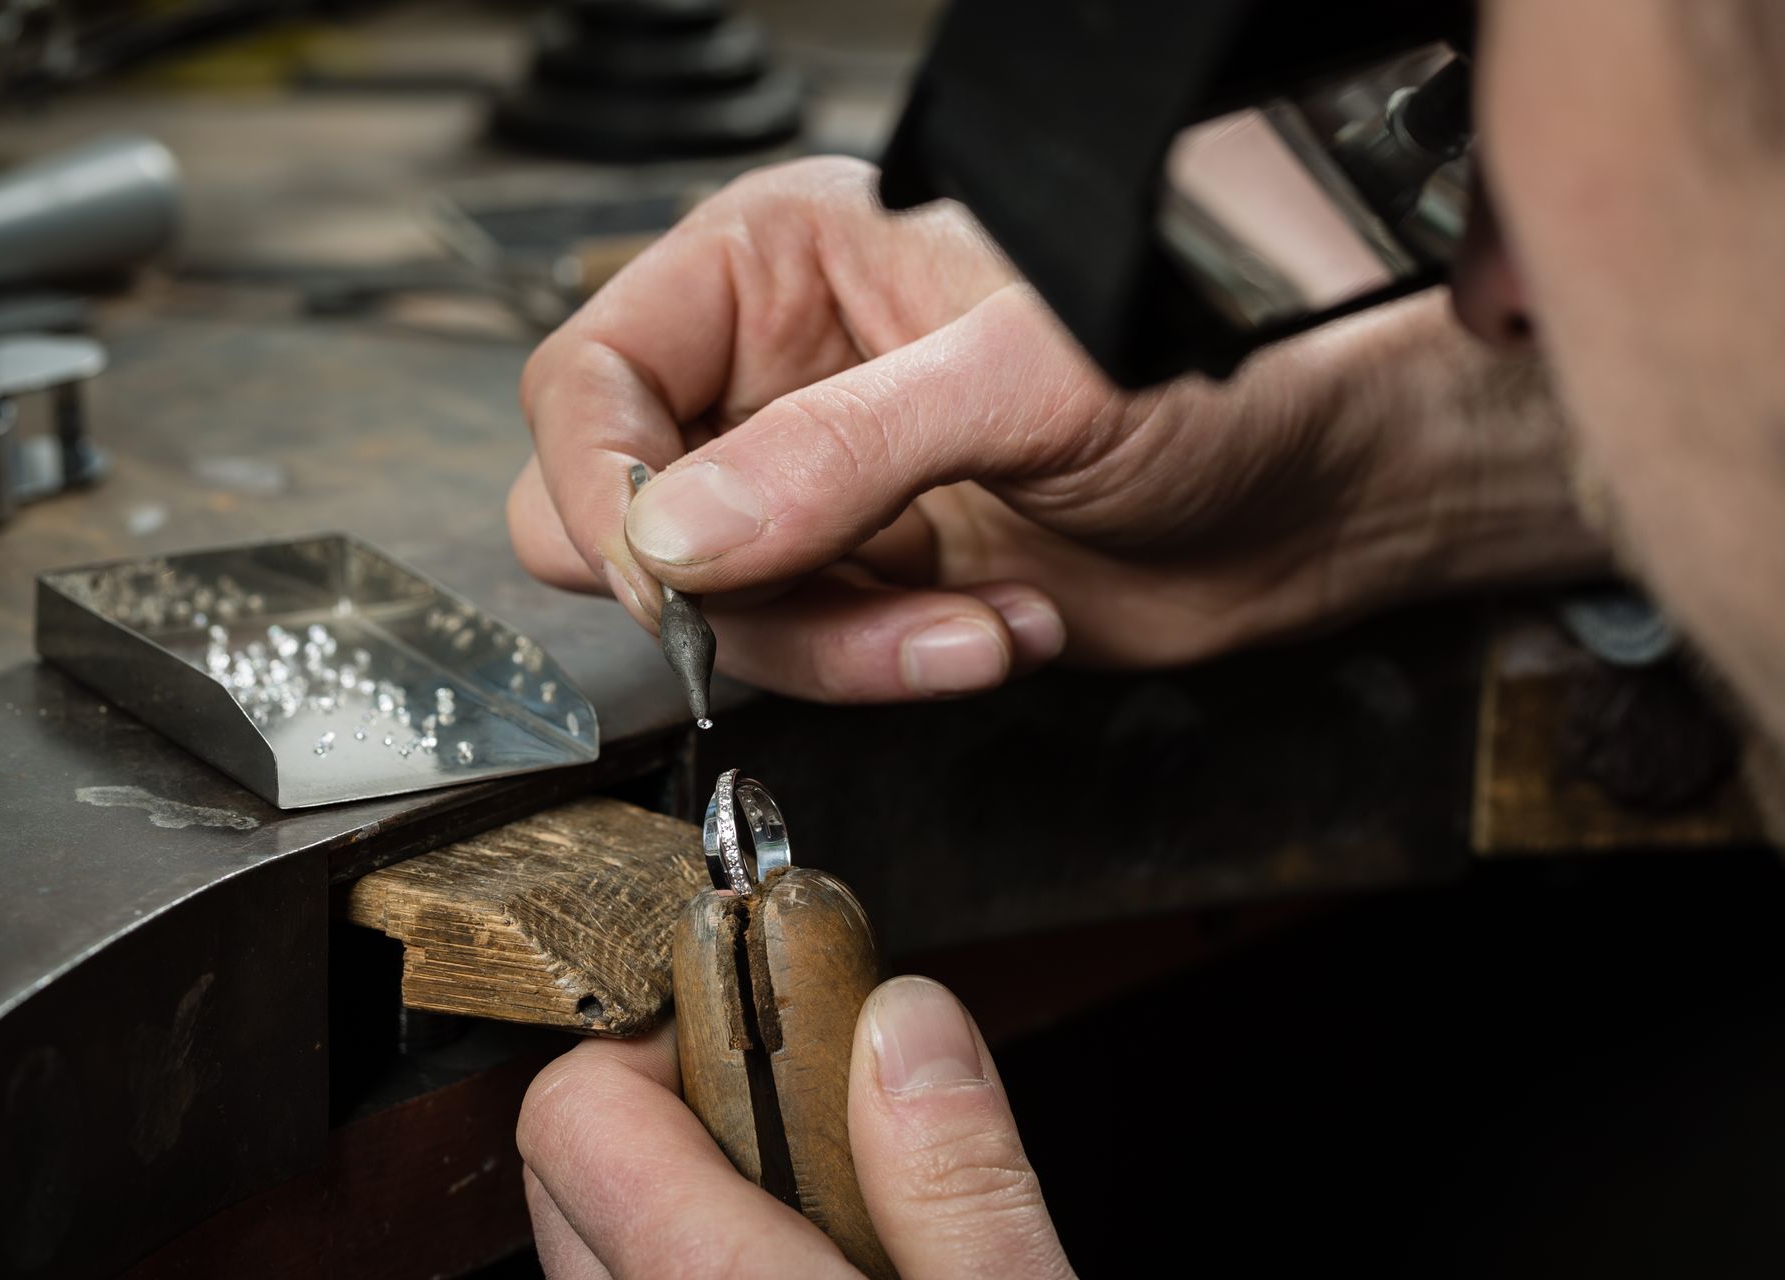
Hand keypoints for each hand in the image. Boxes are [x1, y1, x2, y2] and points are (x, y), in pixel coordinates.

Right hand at [510, 156, 1605, 701]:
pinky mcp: (870, 580)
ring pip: (718, 612)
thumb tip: (680, 540)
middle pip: (621, 512)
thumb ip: (843, 452)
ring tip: (978, 621)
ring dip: (840, 647)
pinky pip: (807, 662)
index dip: (607, 491)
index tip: (677, 583)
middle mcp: (776, 375)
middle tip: (835, 594)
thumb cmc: (1211, 353)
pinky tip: (999, 628)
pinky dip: (890, 671)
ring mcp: (818, 488)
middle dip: (729, 592)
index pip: (590, 382)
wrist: (1318, 475)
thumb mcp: (1029, 379)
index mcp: (778, 266)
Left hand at [517, 976, 1072, 1278]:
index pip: (580, 1112)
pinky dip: (692, 1244)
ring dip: (686, 1176)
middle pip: (563, 1160)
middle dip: (676, 1094)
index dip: (674, 1022)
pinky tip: (812, 1247)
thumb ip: (967, 1178)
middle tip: (810, 1094)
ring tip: (822, 1183)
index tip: (770, 998)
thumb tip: (904, 1018)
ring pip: (589, 1233)